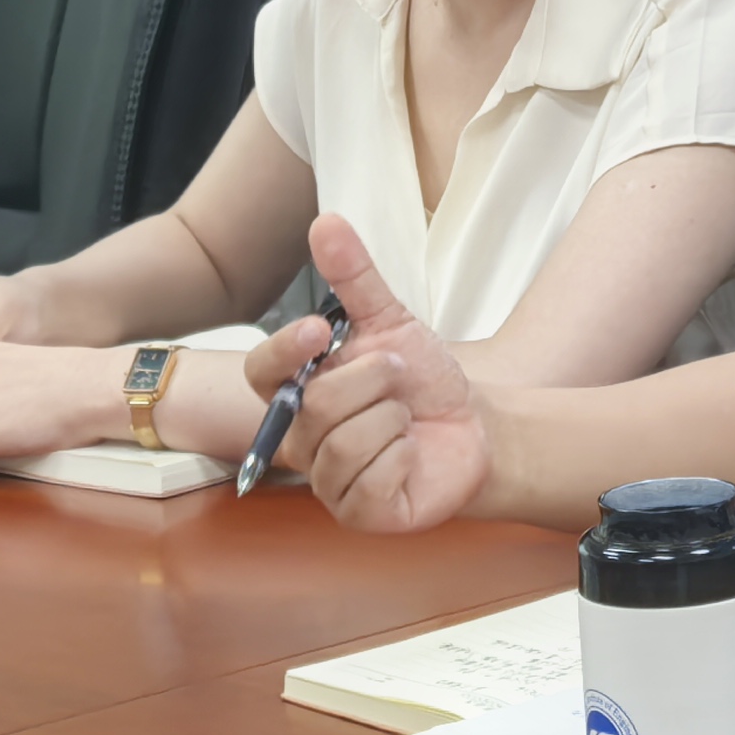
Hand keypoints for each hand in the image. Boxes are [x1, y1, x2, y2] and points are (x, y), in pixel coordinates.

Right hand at [241, 215, 489, 530]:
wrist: (473, 426)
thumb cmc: (422, 378)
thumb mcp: (392, 320)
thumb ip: (355, 276)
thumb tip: (326, 221)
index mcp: (298, 391)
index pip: (262, 373)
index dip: (285, 351)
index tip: (320, 328)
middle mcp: (301, 438)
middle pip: (316, 405)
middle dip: (373, 381)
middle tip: (399, 379)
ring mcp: (326, 480)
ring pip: (343, 443)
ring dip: (391, 419)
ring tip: (405, 418)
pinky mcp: (357, 513)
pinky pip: (370, 479)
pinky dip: (401, 456)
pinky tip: (410, 452)